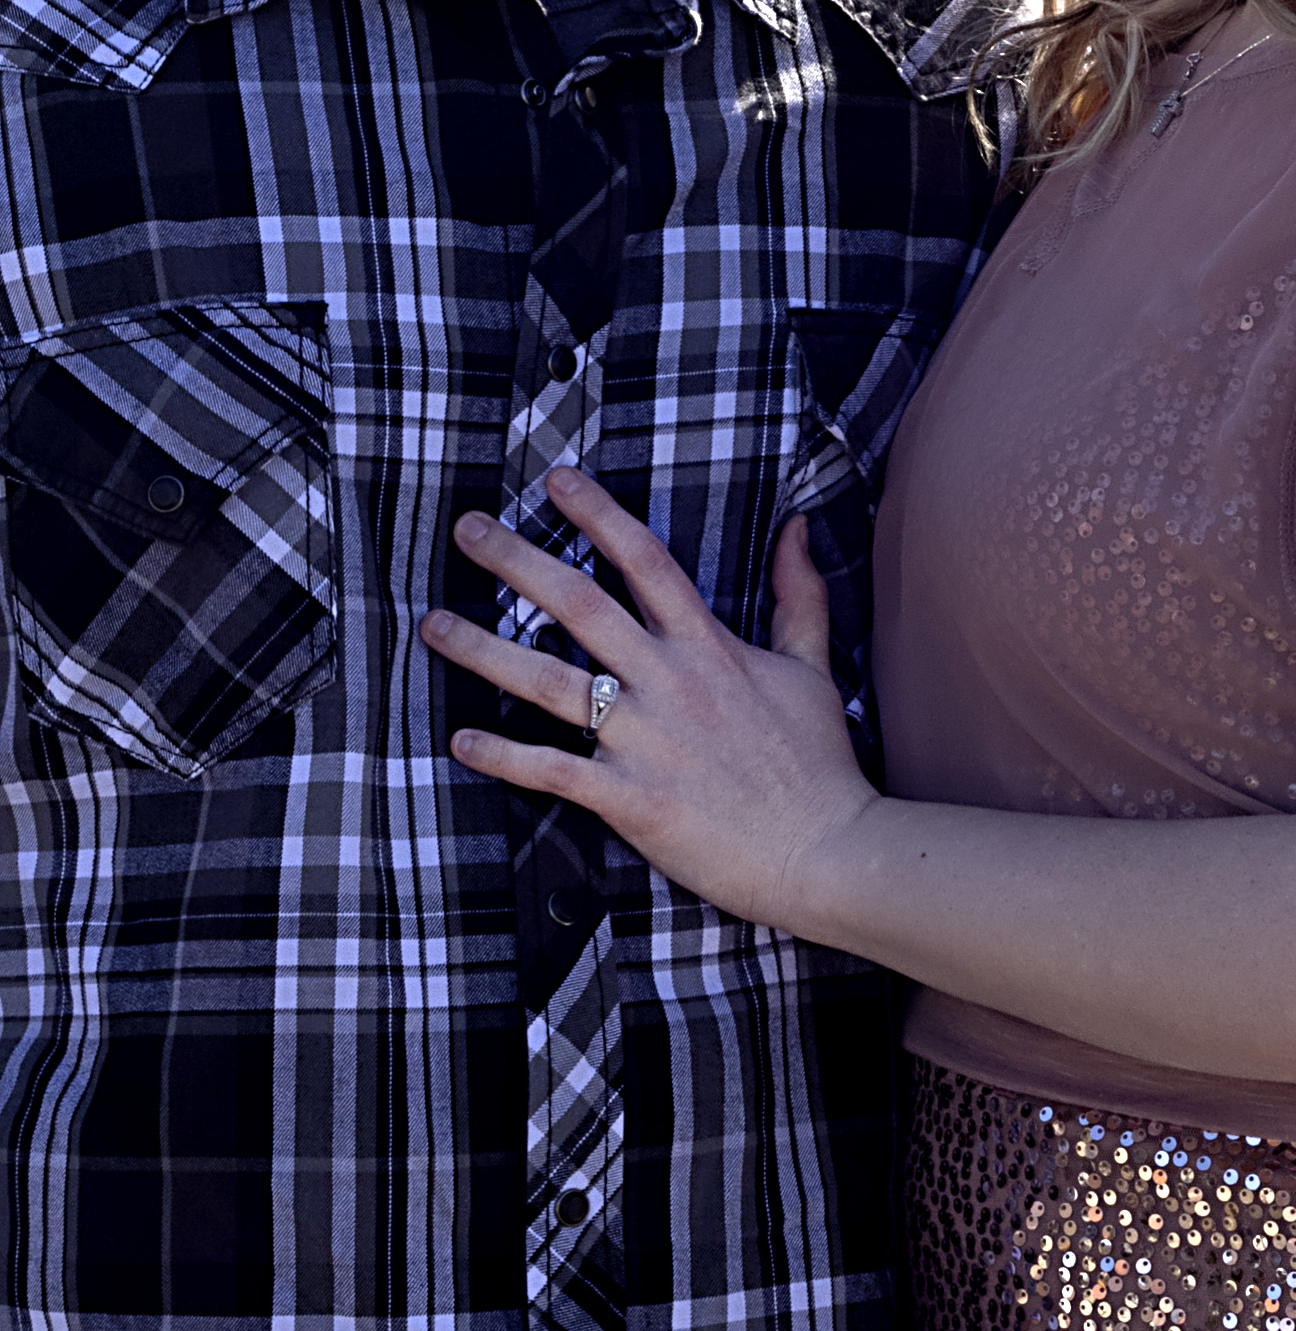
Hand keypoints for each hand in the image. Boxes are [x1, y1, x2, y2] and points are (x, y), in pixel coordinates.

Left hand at [418, 467, 880, 933]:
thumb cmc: (818, 762)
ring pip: (548, 683)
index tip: (555, 481)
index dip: (598, 515)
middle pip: (579, 604)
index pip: (645, 561)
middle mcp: (669, 682)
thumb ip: (799, 593)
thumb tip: (797, 526)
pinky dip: (503, 756)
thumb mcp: (811, 665)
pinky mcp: (630, 798)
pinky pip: (552, 771)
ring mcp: (645, 740)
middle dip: (517, 561)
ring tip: (434, 624)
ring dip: (484, 651)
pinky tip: (460, 739)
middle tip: (466, 530)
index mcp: (708, 647)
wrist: (826, 849)